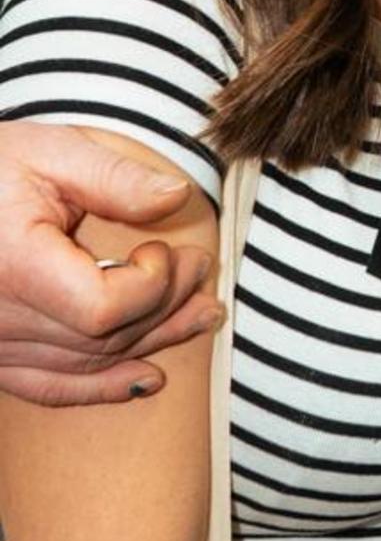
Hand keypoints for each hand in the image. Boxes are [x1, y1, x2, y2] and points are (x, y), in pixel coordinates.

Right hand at [0, 124, 219, 401]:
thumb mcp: (48, 152)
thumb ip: (114, 178)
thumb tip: (178, 195)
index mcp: (12, 266)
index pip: (102, 309)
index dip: (151, 285)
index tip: (162, 246)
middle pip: (104, 338)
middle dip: (167, 305)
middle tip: (201, 268)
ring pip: (88, 363)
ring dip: (151, 343)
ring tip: (201, 316)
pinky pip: (50, 387)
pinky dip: (100, 387)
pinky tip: (147, 377)